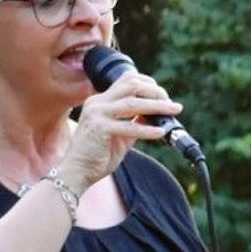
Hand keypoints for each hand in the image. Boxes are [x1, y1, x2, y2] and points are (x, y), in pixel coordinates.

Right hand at [61, 71, 185, 189]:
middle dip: (155, 92)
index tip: (163, 95)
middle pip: (131, 85)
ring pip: (132, 103)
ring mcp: (97, 114)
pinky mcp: (99, 128)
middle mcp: (97, 103)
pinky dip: (147, 129)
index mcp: (101, 101)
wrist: (77, 171)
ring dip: (157, 106)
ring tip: (173, 110)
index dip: (148, 84)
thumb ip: (134, 122)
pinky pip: (129, 126)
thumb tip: (155, 116)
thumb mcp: (120, 134)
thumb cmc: (98, 155)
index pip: (126, 80)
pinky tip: (160, 132)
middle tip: (171, 103)